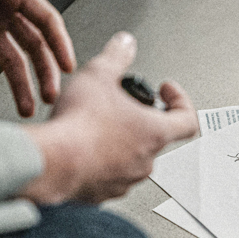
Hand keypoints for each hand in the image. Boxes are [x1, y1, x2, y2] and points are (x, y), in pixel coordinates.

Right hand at [21, 32, 197, 204]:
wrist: (51, 162)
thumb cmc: (79, 126)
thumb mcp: (98, 75)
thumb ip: (116, 56)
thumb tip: (125, 44)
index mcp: (154, 132)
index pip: (187, 119)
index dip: (180, 102)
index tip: (166, 92)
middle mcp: (145, 160)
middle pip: (155, 137)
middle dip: (139, 120)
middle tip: (121, 107)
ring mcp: (124, 180)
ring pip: (130, 159)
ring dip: (119, 142)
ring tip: (97, 127)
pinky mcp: (102, 193)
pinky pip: (108, 177)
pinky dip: (99, 163)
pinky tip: (81, 149)